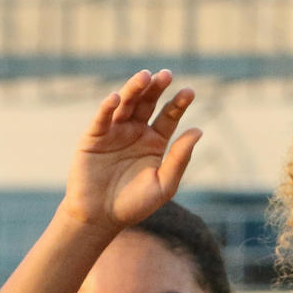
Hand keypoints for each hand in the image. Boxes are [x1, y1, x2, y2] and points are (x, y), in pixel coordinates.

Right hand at [59, 69, 200, 234]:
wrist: (100, 218)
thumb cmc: (134, 205)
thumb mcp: (163, 184)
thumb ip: (180, 158)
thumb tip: (199, 130)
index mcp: (155, 141)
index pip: (169, 116)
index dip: (178, 103)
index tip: (189, 92)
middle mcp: (135, 131)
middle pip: (147, 103)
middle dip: (156, 88)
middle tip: (166, 75)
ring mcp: (114, 131)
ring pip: (125, 104)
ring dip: (133, 88)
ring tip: (144, 76)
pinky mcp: (93, 137)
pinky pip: (102, 118)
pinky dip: (107, 107)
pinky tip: (115, 98)